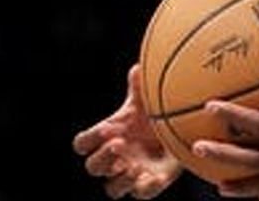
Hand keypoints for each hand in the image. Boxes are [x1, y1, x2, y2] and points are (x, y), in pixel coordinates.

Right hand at [72, 65, 181, 198]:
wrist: (176, 134)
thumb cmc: (152, 116)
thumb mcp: (146, 101)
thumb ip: (139, 87)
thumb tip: (139, 69)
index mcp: (106, 138)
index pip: (83, 144)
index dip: (90, 140)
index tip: (107, 130)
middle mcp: (113, 159)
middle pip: (93, 167)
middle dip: (103, 157)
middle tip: (120, 144)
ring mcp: (128, 175)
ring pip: (112, 189)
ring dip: (119, 180)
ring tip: (133, 166)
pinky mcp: (146, 186)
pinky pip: (140, 194)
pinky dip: (145, 187)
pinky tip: (155, 176)